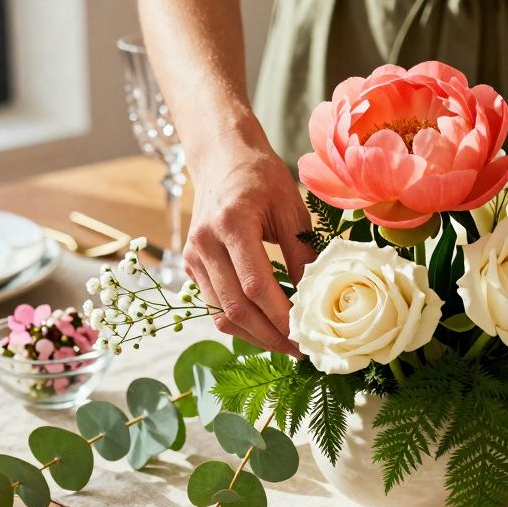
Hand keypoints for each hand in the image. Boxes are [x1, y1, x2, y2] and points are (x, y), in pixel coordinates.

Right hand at [183, 141, 313, 354]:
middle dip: (269, 336)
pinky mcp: (192, 265)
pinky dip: (240, 322)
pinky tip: (265, 326)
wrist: (222, 157)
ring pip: (221, 313)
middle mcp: (205, 243)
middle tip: (300, 349)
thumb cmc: (261, 177)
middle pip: (235, 308)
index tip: (307, 334)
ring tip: (286, 343)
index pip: (255, 285)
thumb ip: (302, 251)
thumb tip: (315, 297)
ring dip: (254, 335)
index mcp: (231, 223)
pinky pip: (214, 304)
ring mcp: (193, 256)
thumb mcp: (290, 207)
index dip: (281, 315)